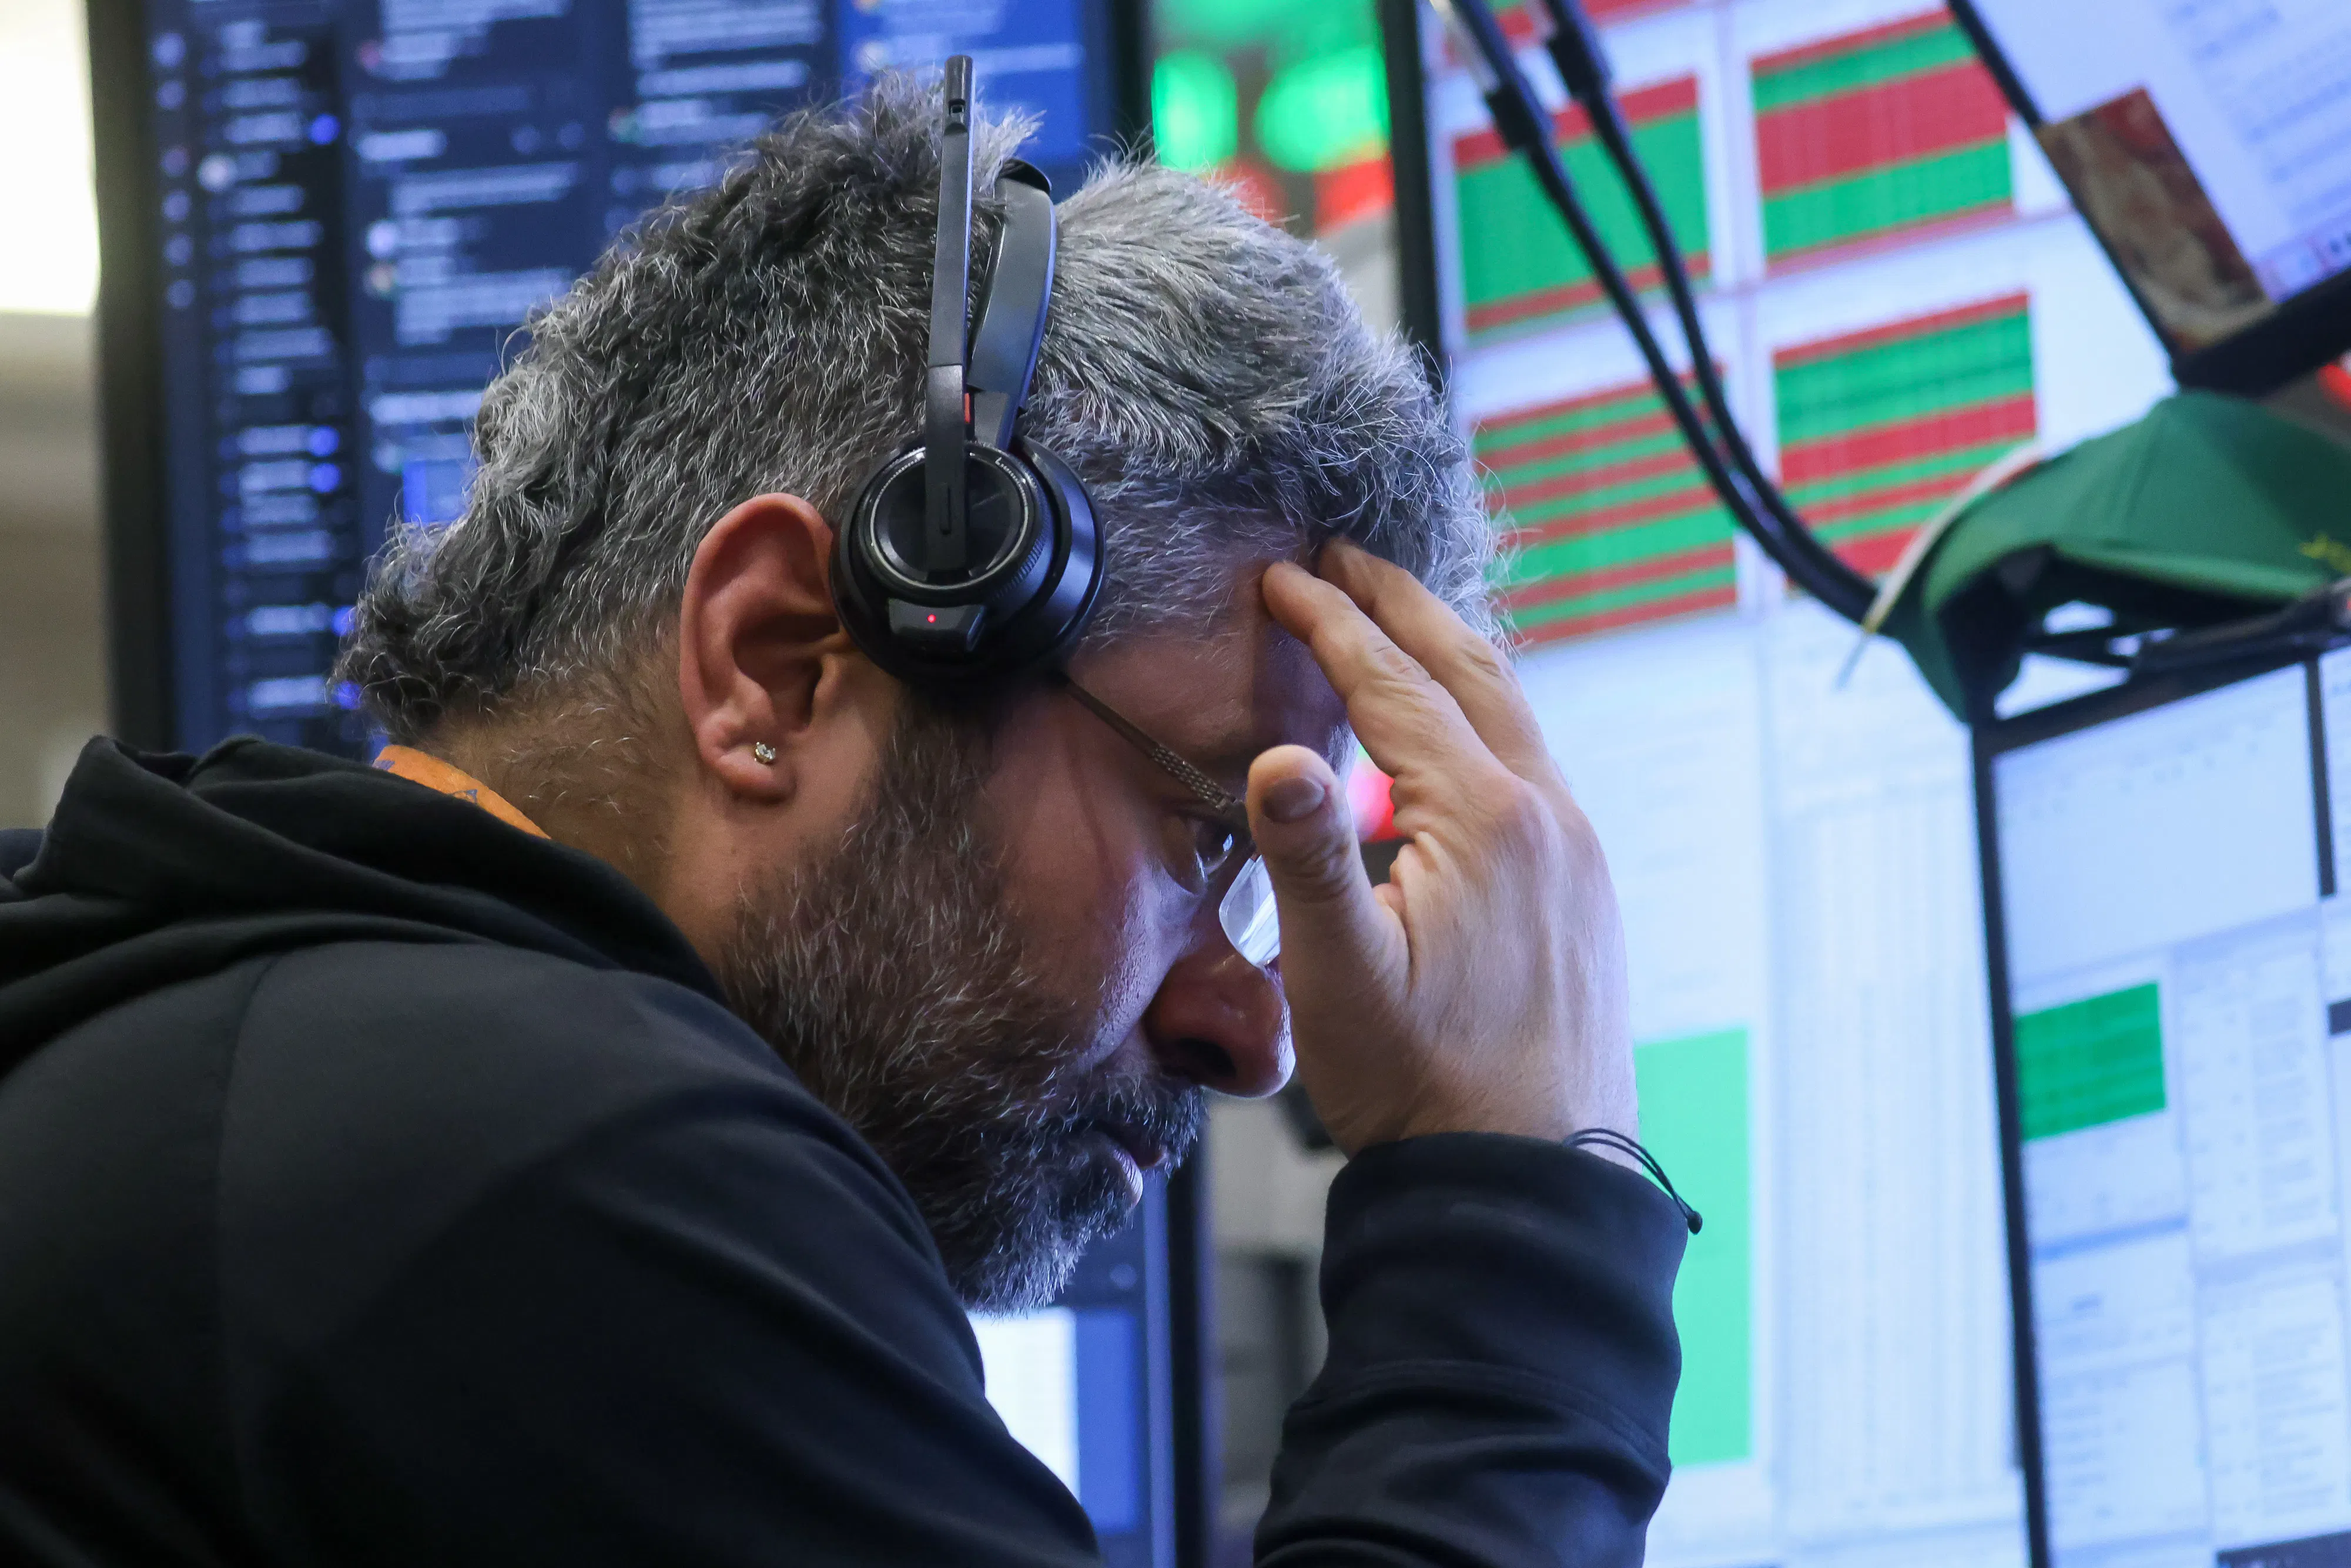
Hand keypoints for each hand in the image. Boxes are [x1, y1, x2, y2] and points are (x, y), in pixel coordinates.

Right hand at [1246, 543, 1635, 1156]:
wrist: (1529, 1182)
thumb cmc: (1427, 1087)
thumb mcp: (1341, 976)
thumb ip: (1307, 857)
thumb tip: (1279, 754)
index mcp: (1486, 819)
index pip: (1393, 686)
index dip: (1329, 624)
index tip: (1283, 577)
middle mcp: (1548, 817)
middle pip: (1470, 671)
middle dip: (1401, 605)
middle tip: (1343, 557)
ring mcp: (1577, 854)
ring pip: (1510, 716)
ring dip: (1446, 658)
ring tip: (1393, 623)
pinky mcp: (1584, 892)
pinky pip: (1531, 768)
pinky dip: (1480, 720)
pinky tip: (1450, 740)